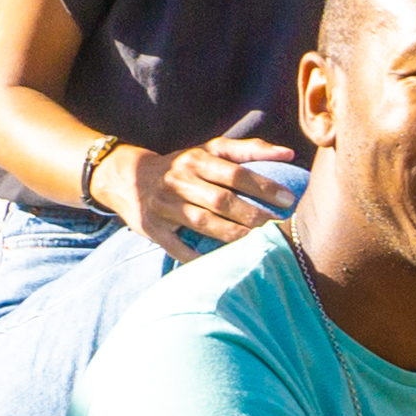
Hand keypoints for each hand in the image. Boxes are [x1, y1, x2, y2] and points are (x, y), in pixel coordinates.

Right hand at [120, 134, 300, 252]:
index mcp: (196, 160)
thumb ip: (248, 150)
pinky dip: (197, 257)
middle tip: (280, 227)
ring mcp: (164, 205)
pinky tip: (222, 265)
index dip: (262, 186)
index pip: (234, 173)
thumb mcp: (209, 151)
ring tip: (259, 245)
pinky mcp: (152, 228)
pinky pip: (177, 246)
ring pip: (203, 222)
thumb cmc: (182, 166)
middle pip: (221, 199)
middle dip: (253, 214)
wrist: (126, 177)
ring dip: (233, 235)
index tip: (289, 199)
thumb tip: (289, 154)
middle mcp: (179, 180)